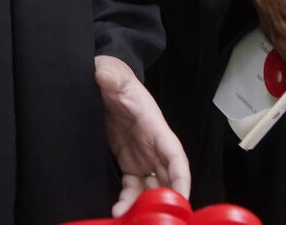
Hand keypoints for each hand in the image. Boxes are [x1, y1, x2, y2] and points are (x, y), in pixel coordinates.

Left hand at [96, 55, 189, 214]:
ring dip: (144, 205)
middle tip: (157, 218)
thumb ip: (111, 77)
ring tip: (129, 218)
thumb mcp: (114, 76)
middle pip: (168, 179)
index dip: (181, 179)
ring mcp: (142, 157)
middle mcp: (154, 147)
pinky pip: (133, 187)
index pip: (176, 157)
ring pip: (151, 188)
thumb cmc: (117, 80)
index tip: (181, 198)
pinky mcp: (128, 164)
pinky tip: (119, 211)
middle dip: (166, 200)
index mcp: (157, 129)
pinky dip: (128, 200)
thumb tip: (104, 75)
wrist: (105, 84)